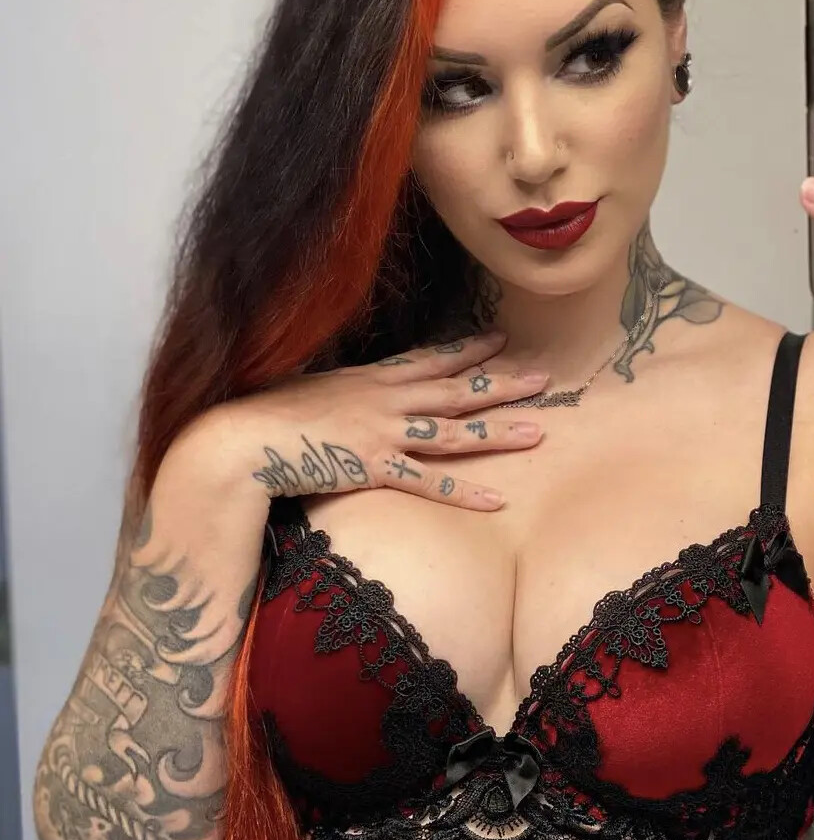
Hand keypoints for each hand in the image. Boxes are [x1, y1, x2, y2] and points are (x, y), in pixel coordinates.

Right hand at [205, 331, 546, 510]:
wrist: (242, 438)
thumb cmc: (265, 415)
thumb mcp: (308, 389)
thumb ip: (336, 389)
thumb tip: (342, 389)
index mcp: (369, 378)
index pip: (429, 359)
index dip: (467, 350)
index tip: (498, 340)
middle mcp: (385, 399)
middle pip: (455, 390)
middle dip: (502, 383)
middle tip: (545, 378)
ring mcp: (383, 432)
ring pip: (454, 432)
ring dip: (498, 432)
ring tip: (538, 431)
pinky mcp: (374, 467)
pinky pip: (429, 483)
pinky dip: (463, 492)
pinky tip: (497, 500)